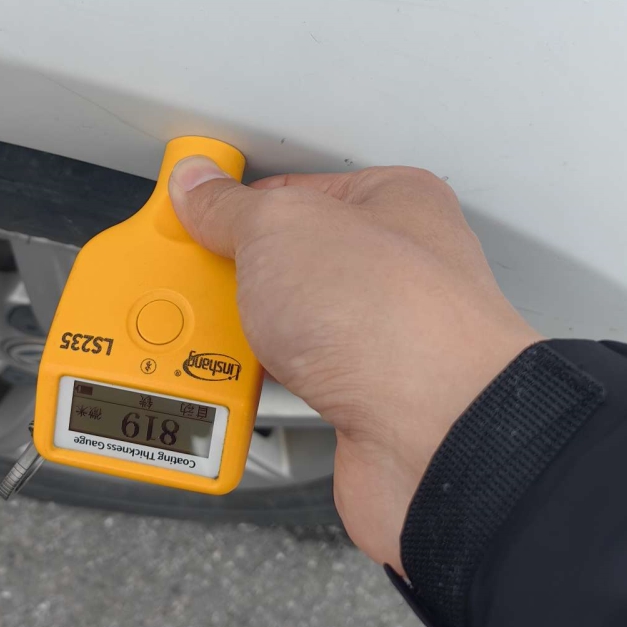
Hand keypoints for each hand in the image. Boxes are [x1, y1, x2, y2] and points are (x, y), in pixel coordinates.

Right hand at [169, 159, 539, 573]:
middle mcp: (395, 268)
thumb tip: (200, 190)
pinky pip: (295, 385)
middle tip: (191, 283)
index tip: (190, 211)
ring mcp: (382, 338)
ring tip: (208, 338)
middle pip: (289, 261)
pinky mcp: (366, 401)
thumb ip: (231, 208)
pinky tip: (239, 386)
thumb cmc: (397, 318)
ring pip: (289, 327)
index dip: (237, 201)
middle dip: (236, 277)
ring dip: (245, 338)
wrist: (436, 437)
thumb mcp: (281, 229)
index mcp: (392, 202)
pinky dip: (261, 389)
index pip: (296, 188)